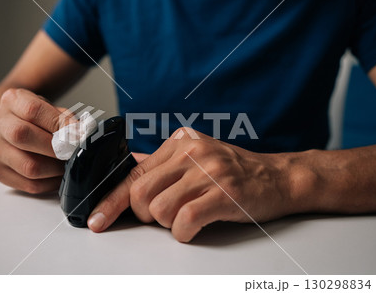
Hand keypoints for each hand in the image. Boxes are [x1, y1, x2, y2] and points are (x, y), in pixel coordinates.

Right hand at [0, 88, 68, 193]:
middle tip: (72, 153)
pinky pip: (28, 184)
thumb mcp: (51, 109)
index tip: (77, 135)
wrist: (11, 123)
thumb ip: (65, 120)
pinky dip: (49, 183)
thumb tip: (80, 135)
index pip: (33, 111)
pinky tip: (57, 176)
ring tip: (67, 164)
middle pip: (22, 136)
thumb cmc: (37, 117)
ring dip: (55, 169)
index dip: (58, 125)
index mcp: (12, 100)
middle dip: (55, 149)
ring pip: (28, 166)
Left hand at [88, 127, 305, 241]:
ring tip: (186, 215)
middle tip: (163, 215)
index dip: (111, 200)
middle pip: (140, 194)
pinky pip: (184, 220)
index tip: (98, 219)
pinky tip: (194, 226)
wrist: (277, 177)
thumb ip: (162, 167)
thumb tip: (126, 177)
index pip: (132, 173)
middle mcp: (191, 152)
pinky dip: (183, 232)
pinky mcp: (224, 193)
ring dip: (167, 223)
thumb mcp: (196, 158)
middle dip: (145, 214)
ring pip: (159, 209)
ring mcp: (209, 171)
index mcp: (179, 143)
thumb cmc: (233, 171)